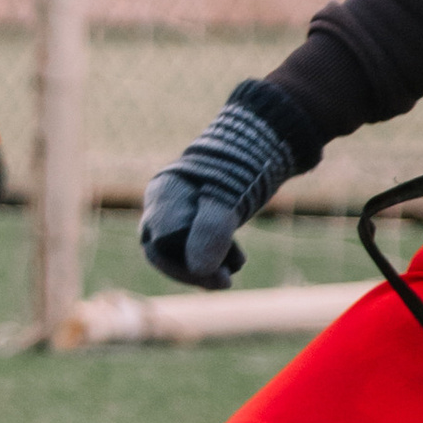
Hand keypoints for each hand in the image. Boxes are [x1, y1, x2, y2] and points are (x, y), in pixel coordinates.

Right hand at [139, 86, 301, 291]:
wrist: (263, 139)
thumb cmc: (240, 167)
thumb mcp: (226, 200)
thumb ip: (211, 232)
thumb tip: (200, 270)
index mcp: (163, 195)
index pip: (159, 246)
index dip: (183, 268)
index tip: (216, 279)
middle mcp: (165, 202)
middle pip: (165, 251)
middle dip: (195, 271)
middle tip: (225, 283)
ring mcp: (180, 208)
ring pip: (182, 250)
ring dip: (207, 265)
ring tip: (235, 269)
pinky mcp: (198, 213)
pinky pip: (198, 243)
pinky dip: (215, 255)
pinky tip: (237, 260)